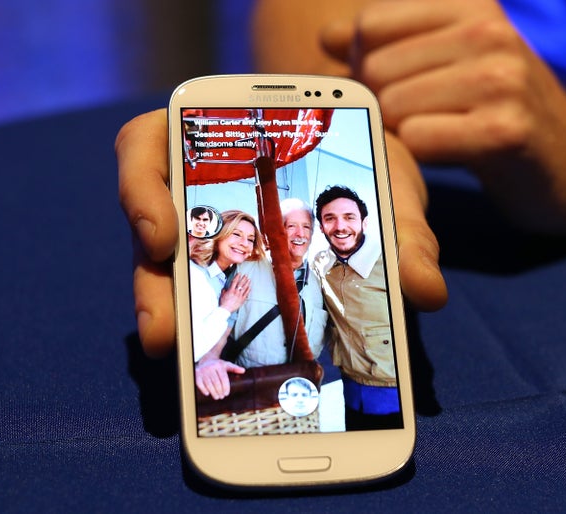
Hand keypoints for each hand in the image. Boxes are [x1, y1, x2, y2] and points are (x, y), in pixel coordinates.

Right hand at [116, 109, 446, 357]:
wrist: (372, 168)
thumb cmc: (367, 157)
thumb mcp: (388, 181)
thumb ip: (404, 231)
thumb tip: (425, 293)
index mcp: (219, 139)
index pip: (147, 147)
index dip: (140, 188)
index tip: (162, 234)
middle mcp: (199, 185)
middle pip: (150, 229)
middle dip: (153, 283)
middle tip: (166, 333)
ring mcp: (206, 233)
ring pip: (168, 274)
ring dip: (174, 318)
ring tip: (185, 361)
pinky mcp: (222, 272)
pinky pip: (202, 299)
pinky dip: (207, 329)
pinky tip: (218, 362)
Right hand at [195, 358, 245, 399]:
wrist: (206, 360)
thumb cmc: (218, 365)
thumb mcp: (226, 365)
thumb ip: (234, 368)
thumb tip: (243, 370)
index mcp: (219, 365)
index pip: (224, 378)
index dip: (226, 387)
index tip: (227, 394)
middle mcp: (210, 367)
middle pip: (216, 383)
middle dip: (220, 391)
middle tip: (222, 397)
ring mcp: (203, 371)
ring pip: (209, 384)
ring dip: (213, 392)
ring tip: (216, 397)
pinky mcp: (197, 374)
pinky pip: (200, 384)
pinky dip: (204, 389)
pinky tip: (207, 393)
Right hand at [219, 273, 250, 312]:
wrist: (226, 309)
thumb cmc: (224, 303)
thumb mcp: (222, 295)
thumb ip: (224, 291)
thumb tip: (225, 289)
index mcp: (231, 290)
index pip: (235, 281)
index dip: (237, 277)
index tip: (239, 274)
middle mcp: (236, 292)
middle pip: (241, 283)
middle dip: (244, 278)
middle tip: (246, 275)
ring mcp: (240, 296)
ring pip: (245, 288)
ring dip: (247, 283)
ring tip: (249, 280)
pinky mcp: (242, 299)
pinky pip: (246, 294)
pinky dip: (248, 290)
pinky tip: (249, 287)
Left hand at [321, 0, 565, 234]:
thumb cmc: (507, 116)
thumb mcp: (455, 66)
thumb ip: (391, 46)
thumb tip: (325, 35)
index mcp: (472, 8)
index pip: (371, 25)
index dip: (364, 65)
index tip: (390, 90)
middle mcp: (488, 33)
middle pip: (375, 67)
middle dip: (380, 105)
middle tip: (412, 124)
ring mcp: (500, 80)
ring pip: (393, 104)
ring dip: (401, 133)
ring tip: (436, 140)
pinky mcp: (504, 130)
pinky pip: (419, 139)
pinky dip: (421, 155)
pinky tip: (448, 156)